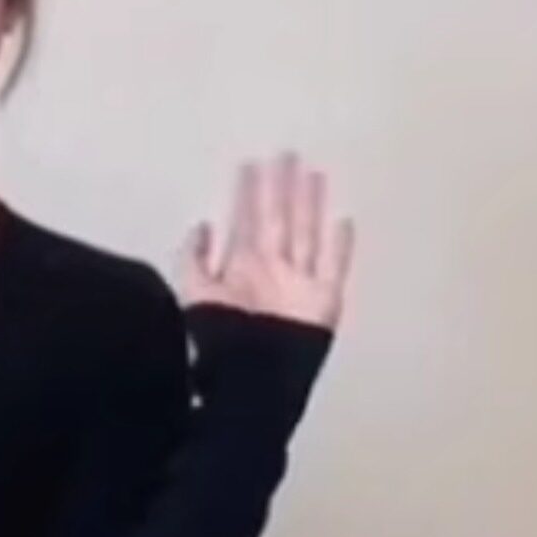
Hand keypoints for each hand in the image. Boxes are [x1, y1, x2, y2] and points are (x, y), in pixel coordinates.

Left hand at [179, 153, 353, 330]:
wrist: (252, 382)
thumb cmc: (221, 343)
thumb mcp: (195, 297)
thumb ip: (193, 261)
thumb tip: (200, 225)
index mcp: (241, 270)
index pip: (246, 222)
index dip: (246, 195)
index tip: (248, 165)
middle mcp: (271, 271)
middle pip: (279, 220)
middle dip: (280, 188)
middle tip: (285, 154)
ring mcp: (299, 285)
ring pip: (306, 234)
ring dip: (310, 205)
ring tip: (313, 174)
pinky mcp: (323, 301)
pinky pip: (335, 267)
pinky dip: (340, 246)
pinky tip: (343, 221)